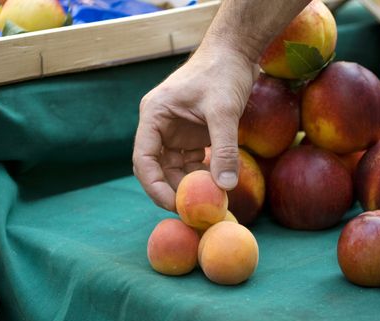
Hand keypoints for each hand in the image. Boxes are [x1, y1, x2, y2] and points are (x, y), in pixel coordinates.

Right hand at [133, 46, 258, 210]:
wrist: (236, 52)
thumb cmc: (223, 72)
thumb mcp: (223, 111)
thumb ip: (224, 150)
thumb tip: (225, 186)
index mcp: (154, 116)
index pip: (144, 159)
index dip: (154, 186)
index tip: (173, 205)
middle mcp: (160, 126)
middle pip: (158, 168)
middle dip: (175, 189)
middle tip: (196, 210)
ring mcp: (176, 131)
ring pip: (176, 168)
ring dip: (191, 184)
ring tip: (211, 198)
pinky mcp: (192, 135)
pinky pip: (192, 162)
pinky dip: (203, 174)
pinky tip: (218, 182)